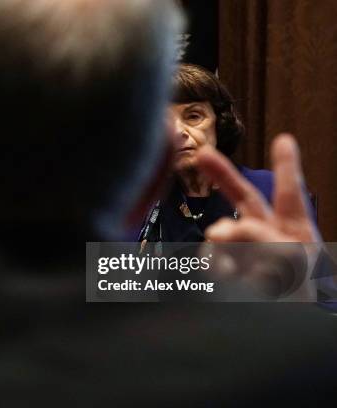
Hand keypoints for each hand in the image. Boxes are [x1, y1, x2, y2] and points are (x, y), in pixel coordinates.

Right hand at [195, 134, 319, 299]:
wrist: (282, 333)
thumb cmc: (299, 297)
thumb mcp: (289, 257)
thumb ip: (255, 234)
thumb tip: (220, 229)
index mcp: (295, 230)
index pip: (289, 192)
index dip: (286, 164)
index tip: (283, 140)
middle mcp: (269, 238)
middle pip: (244, 198)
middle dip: (223, 175)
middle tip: (202, 154)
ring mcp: (246, 255)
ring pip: (222, 233)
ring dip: (222, 240)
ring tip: (230, 260)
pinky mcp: (229, 273)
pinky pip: (212, 259)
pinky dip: (214, 263)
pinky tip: (222, 272)